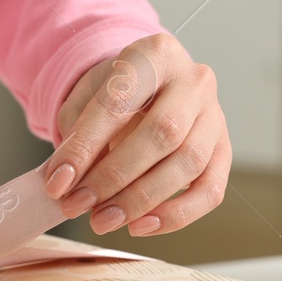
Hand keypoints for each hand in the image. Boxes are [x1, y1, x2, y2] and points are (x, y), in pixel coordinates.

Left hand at [44, 33, 230, 236]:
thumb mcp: (86, 98)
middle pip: (163, 133)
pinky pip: (211, 190)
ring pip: (188, 163)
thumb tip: (68, 183)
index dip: (85, 146)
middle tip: (78, 205)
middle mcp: (194, 81)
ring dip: (141, 200)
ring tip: (102, 219)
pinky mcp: (223, 150)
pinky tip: (141, 225)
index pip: (119, 102)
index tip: (58, 182)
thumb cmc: (116, 92)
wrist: (149, 86)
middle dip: (114, 177)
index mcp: (156, 54)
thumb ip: (77, 133)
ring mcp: (215, 116)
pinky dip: (177, 215)